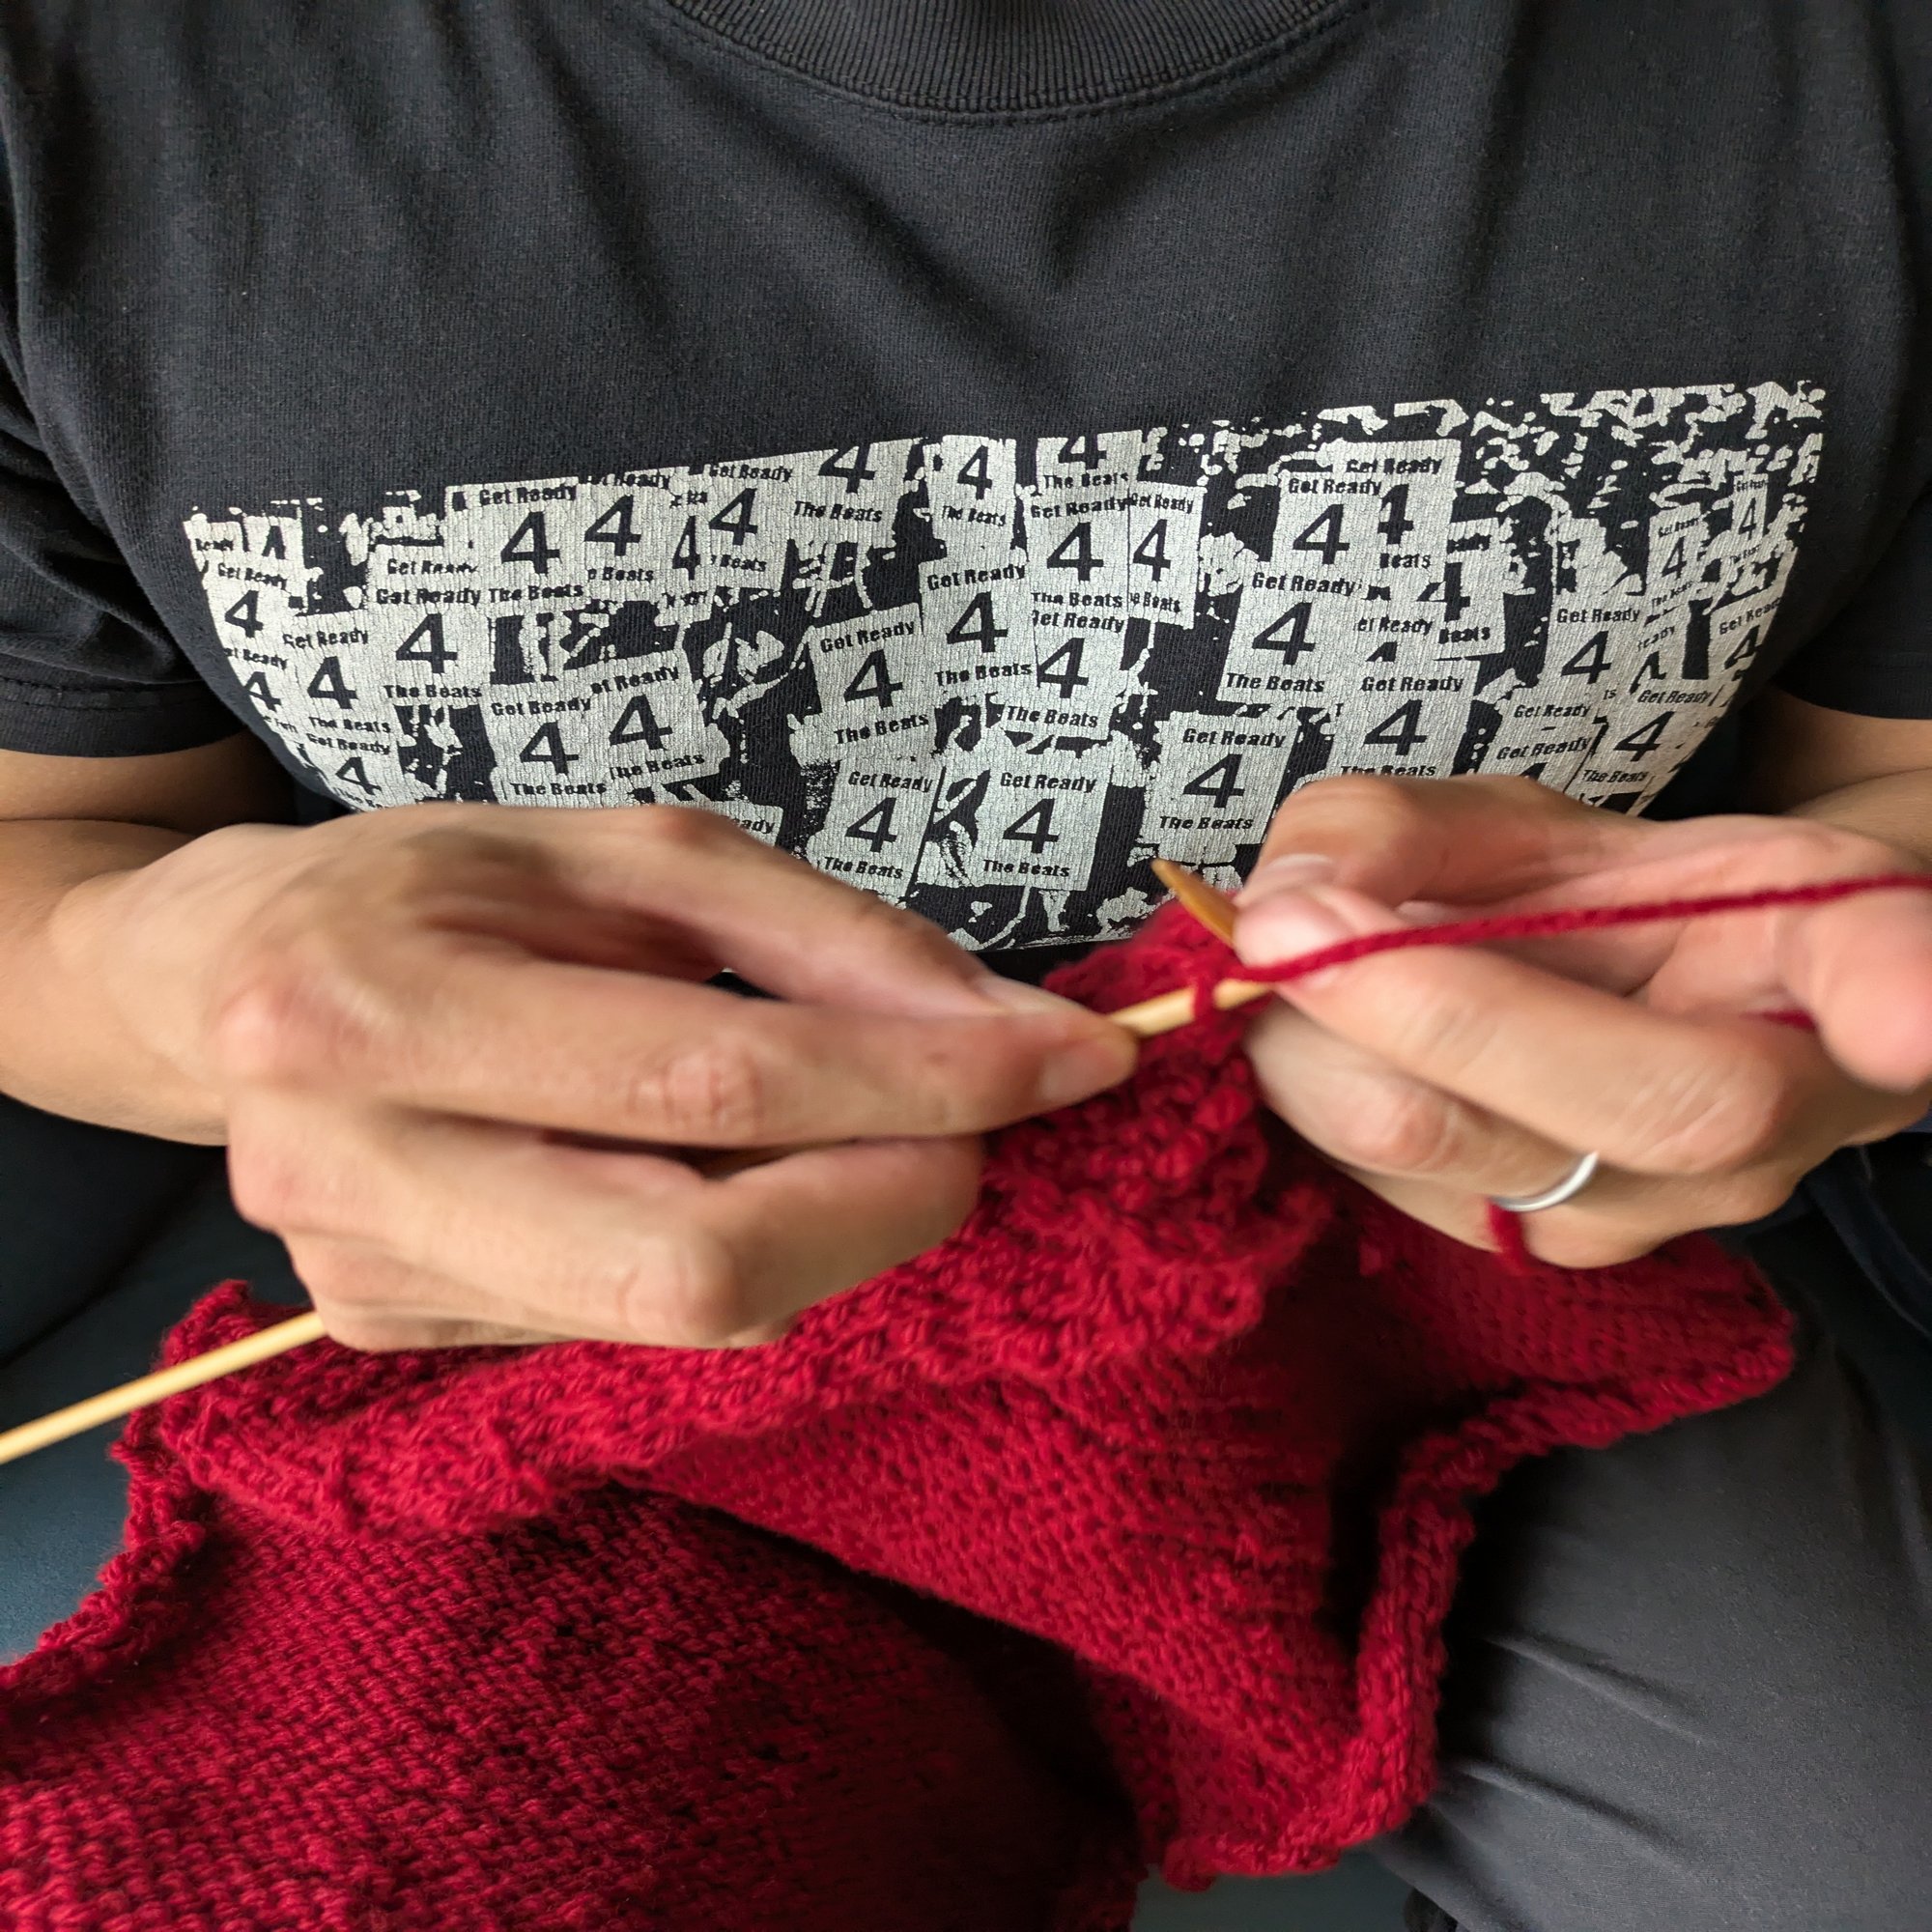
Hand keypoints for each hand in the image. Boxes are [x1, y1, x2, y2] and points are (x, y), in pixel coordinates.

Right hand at [68, 803, 1135, 1347]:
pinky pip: (634, 1322)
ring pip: (685, 1316)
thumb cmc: (431, 881)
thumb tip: (998, 1026)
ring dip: (830, 1228)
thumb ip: (818, 934)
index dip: (919, 1081)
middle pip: (697, 1265)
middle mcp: (354, 1174)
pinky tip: (724, 1170)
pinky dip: (739, 1248)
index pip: (711, 1078)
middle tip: (982, 1125)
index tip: (1070, 1061)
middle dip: (892, 1202)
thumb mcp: (625, 851)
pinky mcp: (397, 1338)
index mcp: (379, 1005)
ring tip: (855, 1127)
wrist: (216, 977)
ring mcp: (369, 1284)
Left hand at [1232, 775, 1931, 1263]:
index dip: (1901, 991)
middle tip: (1278, 924)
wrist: (1612, 1013)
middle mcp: (1782, 1115)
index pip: (1885, 975)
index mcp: (1835, 956)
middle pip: (1631, 1107)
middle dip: (1420, 1009)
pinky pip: (1404, 1193)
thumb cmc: (1605, 893)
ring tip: (1284, 961)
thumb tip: (1289, 890)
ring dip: (1326, 1059)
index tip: (1899, 1016)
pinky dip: (1322, 1106)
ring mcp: (1666, 1209)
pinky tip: (1320, 1035)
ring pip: (1472, 1164)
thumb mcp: (1525, 819)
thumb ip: (1404, 829)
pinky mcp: (1550, 1253)